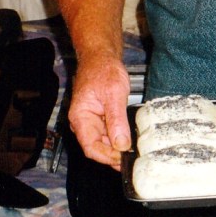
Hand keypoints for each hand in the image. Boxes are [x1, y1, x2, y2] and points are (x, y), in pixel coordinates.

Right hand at [68, 51, 131, 169]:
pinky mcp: (100, 120)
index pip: (91, 148)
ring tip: (135, 152)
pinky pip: (108, 135)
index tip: (124, 158)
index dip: (107, 156)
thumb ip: (117, 120)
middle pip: (97, 149)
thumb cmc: (103, 70)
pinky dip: (119, 139)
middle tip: (134, 158)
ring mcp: (91, 122)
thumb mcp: (114, 94)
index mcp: (80, 118)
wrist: (101, 58)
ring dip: (117, 149)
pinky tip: (131, 141)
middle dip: (114, 155)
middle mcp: (83, 123)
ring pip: (104, 144)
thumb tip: (121, 144)